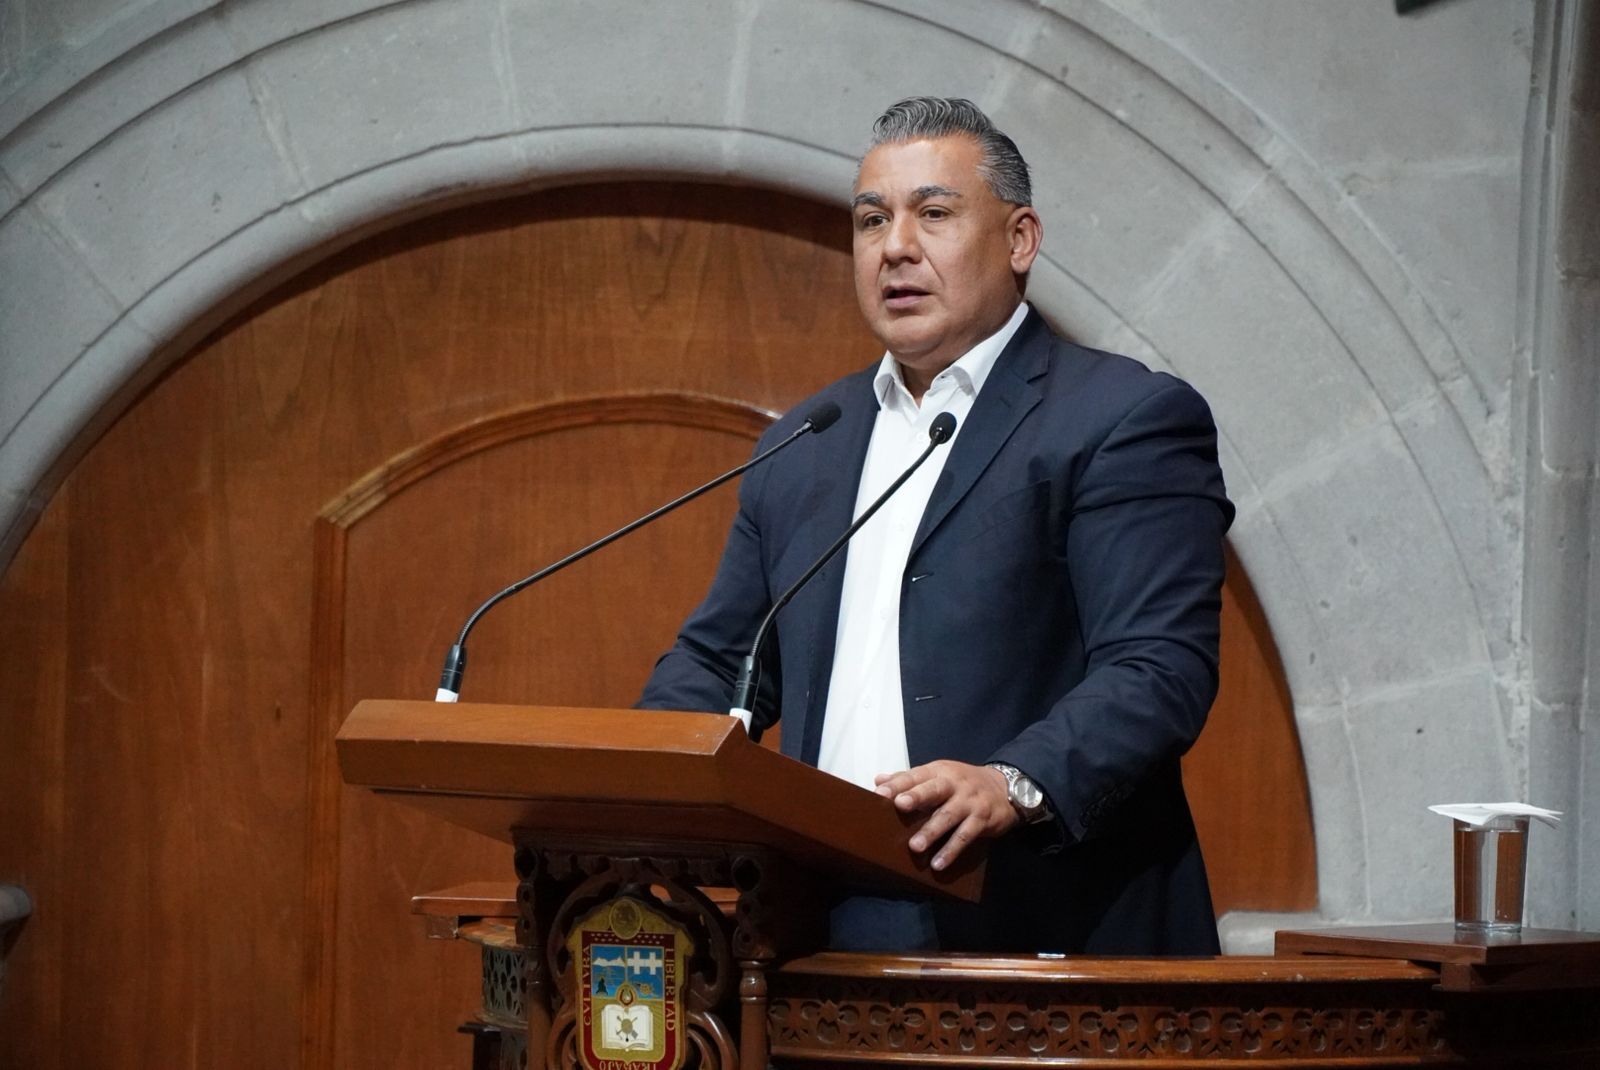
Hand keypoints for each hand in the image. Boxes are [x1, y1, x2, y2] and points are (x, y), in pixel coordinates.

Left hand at [874, 760, 1018, 870]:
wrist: (1005, 788)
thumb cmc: (962, 784)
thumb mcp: (938, 775)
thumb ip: (909, 779)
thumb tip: (879, 780)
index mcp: (939, 771)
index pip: (916, 775)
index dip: (898, 784)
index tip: (879, 793)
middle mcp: (954, 783)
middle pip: (934, 789)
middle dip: (917, 797)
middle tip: (900, 806)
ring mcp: (969, 801)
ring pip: (949, 815)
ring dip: (932, 831)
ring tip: (915, 846)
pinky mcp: (982, 819)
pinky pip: (965, 836)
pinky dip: (952, 850)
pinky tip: (938, 864)